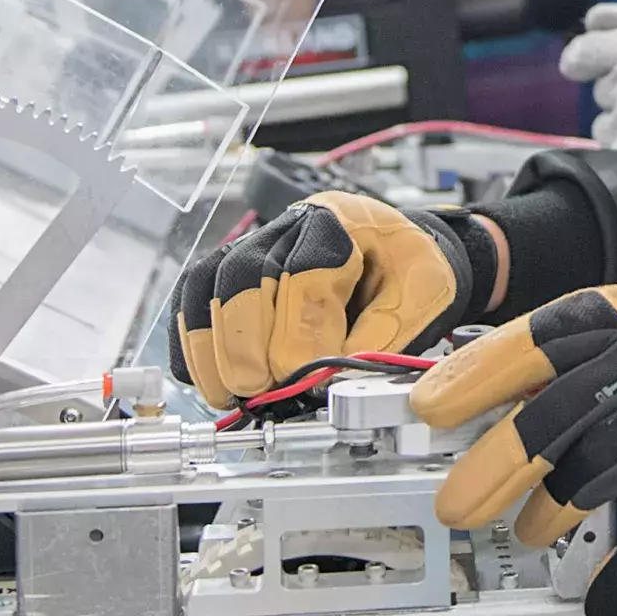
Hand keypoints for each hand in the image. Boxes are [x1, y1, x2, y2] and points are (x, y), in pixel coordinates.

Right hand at [172, 193, 475, 407]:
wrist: (394, 251)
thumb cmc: (405, 268)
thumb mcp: (423, 293)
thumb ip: (383, 336)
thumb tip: (334, 381)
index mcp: (342, 222)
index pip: (306, 271)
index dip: (297, 330)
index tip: (298, 377)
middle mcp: (290, 226)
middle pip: (244, 272)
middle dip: (243, 339)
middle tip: (256, 389)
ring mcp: (254, 245)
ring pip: (209, 283)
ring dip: (212, 346)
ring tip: (229, 394)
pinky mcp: (231, 271)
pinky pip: (193, 298)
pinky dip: (194, 342)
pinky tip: (207, 378)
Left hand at [410, 244, 616, 615]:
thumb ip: (593, 333)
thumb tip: (516, 374)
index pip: (528, 346)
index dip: (471, 378)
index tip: (428, 409)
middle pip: (546, 423)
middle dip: (492, 468)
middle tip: (456, 507)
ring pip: (592, 477)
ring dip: (550, 513)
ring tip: (530, 531)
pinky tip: (602, 605)